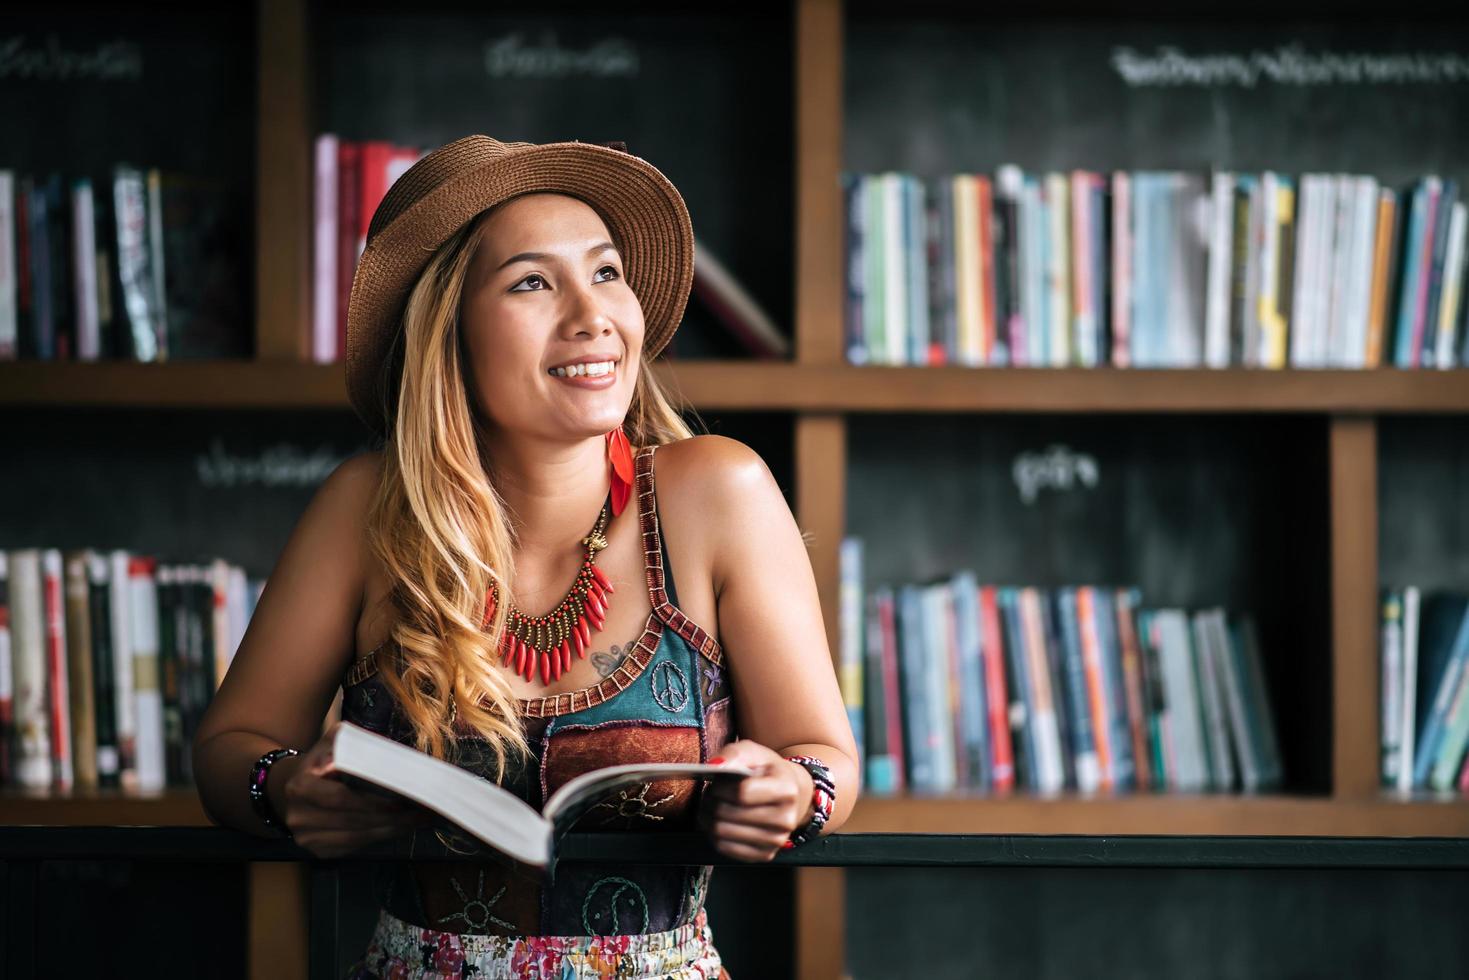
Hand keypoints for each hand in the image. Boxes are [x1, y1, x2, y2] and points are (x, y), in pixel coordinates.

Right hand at [273, 722, 436, 858]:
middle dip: (392, 819)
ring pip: (357, 839)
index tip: (403, 801)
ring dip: (392, 831)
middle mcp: (300, 816)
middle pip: (354, 822)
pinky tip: (401, 828)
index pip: (341, 798)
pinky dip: (381, 838)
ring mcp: (307, 838)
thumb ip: (351, 742)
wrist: (287, 788)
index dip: (373, 803)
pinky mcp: (318, 851)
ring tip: (419, 821)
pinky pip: (355, 847)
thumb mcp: (331, 742)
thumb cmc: (319, 761)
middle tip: (424, 812)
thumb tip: (378, 753)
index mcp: (301, 787)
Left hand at [697, 740, 813, 861]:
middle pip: (728, 814)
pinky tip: (718, 821)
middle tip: (710, 793)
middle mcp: (785, 819)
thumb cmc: (766, 772)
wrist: (788, 795)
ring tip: (712, 805)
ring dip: (708, 817)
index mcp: (786, 790)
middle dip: (710, 802)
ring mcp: (776, 840)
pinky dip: (713, 834)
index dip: (721, 787)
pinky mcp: (764, 855)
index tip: (716, 782)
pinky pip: (725, 848)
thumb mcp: (753, 753)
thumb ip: (733, 755)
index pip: (741, 793)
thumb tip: (715, 766)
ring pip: (722, 833)